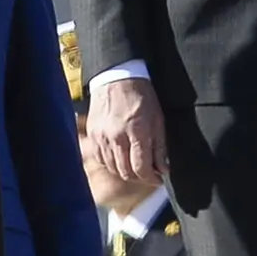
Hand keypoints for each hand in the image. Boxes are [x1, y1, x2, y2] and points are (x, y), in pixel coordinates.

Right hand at [86, 76, 165, 190]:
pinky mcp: (93, 135)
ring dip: (126, 172)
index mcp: (136, 131)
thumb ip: (160, 146)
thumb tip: (163, 169)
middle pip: (126, 172)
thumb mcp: (157, 119)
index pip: (141, 168)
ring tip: (135, 166)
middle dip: (140, 177)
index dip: (152, 178)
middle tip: (148, 174)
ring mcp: (102, 137)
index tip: (158, 178)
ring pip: (113, 168)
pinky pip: (101, 159)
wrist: (116, 77)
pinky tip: (121, 158)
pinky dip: (112, 164)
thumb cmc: (140, 95)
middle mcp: (117, 137)